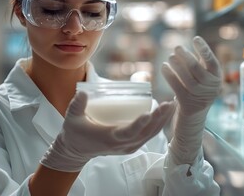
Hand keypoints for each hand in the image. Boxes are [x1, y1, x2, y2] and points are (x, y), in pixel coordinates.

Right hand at [41, 91, 174, 171]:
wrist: (77, 150)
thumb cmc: (75, 132)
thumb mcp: (72, 118)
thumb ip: (77, 105)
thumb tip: (84, 93)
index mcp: (109, 138)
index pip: (128, 132)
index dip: (139, 124)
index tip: (149, 113)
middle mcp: (122, 144)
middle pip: (145, 133)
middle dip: (158, 118)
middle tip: (168, 104)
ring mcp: (128, 146)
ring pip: (150, 135)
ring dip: (162, 121)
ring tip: (171, 105)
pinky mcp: (131, 145)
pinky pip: (148, 136)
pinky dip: (158, 125)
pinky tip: (165, 113)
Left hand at [161, 36, 221, 164]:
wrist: (194, 119)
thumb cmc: (198, 92)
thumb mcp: (204, 79)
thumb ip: (201, 64)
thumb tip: (194, 44)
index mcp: (217, 78)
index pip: (212, 62)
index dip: (204, 50)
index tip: (195, 38)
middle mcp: (210, 88)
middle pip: (196, 69)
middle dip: (186, 56)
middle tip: (177, 47)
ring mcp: (199, 96)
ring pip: (186, 77)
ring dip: (176, 65)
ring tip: (169, 56)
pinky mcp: (187, 103)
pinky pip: (176, 86)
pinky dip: (169, 75)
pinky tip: (163, 67)